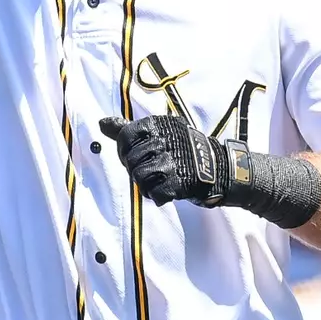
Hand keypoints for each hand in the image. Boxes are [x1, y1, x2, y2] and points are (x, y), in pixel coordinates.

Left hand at [99, 115, 240, 207]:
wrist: (219, 167)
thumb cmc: (184, 149)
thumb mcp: (159, 132)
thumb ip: (127, 129)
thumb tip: (101, 123)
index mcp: (157, 126)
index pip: (125, 137)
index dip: (124, 150)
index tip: (133, 155)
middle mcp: (162, 141)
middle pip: (130, 161)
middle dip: (136, 170)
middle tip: (152, 171)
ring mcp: (170, 162)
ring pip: (139, 177)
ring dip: (146, 185)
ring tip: (158, 182)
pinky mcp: (178, 181)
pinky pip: (153, 193)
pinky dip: (158, 196)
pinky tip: (167, 191)